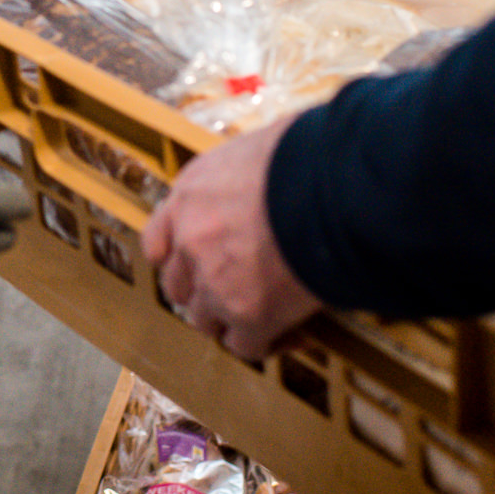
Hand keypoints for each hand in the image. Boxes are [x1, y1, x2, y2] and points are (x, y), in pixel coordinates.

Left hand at [141, 115, 323, 360]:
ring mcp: (215, 280)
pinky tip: (293, 333)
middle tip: (237, 291)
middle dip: (203, 292)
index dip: (178, 257)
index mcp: (191, 193)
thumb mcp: (262, 147)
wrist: (336, 184)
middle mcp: (192, 238)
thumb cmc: (310, 154)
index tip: (196, 264)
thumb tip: (276, 172)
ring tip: (266, 316)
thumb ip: (249, 174)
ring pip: (205, 320)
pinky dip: (267, 343)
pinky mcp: (249, 314)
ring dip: (231, 321)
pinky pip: (246, 346)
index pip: (158, 238)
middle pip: (178, 286)